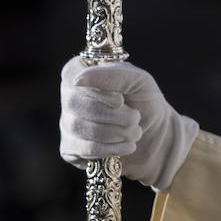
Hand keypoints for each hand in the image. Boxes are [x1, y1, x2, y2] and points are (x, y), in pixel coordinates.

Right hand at [59, 56, 198, 192]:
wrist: (154, 135)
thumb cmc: (144, 101)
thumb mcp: (138, 81)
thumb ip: (113, 74)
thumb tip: (78, 79)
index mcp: (83, 70)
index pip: (72, 73)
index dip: (97, 90)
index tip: (120, 100)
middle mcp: (69, 95)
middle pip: (74, 103)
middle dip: (113, 115)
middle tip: (135, 117)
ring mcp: (67, 123)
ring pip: (80, 128)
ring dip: (116, 133)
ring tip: (134, 131)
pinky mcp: (70, 148)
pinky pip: (83, 149)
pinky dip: (111, 149)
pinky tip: (126, 146)